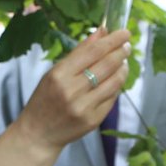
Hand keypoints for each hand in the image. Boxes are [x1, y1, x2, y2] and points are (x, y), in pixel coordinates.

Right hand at [19, 30, 130, 152]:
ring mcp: (84, 107)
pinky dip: (116, 86)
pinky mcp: (93, 120)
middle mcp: (72, 90)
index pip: (93, 51)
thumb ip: (79, 52)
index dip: (112, 40)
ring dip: (122, 69)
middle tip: (127, 45)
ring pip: (114, 82)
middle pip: (106, 65)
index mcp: (60, 74)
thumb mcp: (54, 72)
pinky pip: (112, 98)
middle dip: (120, 52)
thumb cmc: (45, 99)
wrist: (38, 133)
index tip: (124, 32)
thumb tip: (102, 33)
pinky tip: (116, 79)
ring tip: (123, 62)